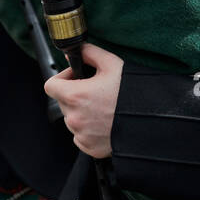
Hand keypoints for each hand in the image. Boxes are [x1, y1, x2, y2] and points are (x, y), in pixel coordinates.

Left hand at [43, 43, 122, 158]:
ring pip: (72, 120)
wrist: (150, 119)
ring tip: (103, 108)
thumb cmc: (132, 92)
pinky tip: (105, 123)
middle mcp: (74, 118)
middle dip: (75, 95)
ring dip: (82, 113)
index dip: (62, 78)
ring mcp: (81, 135)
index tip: (75, 78)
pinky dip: (89, 130)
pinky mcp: (89, 148)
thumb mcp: (112, 64)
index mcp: (75, 95)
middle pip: (63, 102)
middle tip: (96, 92)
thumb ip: (89, 53)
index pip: (50, 86)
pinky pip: (81, 136)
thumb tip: (74, 52)